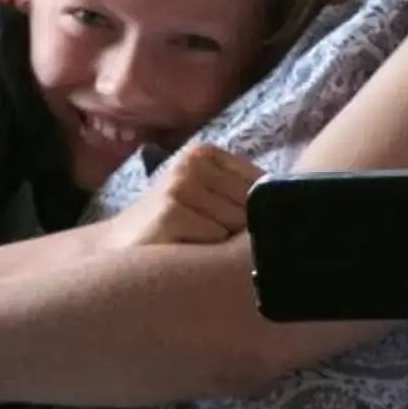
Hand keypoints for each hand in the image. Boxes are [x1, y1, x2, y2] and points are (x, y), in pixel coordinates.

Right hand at [111, 144, 261, 248]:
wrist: (115, 248)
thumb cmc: (172, 227)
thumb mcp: (205, 199)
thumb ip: (240, 195)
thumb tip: (292, 206)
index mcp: (205, 154)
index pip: (261, 183)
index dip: (257, 212)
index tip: (234, 225)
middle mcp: (192, 163)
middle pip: (251, 204)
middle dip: (240, 230)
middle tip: (211, 241)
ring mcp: (180, 186)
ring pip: (237, 223)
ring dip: (223, 245)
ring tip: (196, 246)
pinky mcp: (170, 212)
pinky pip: (216, 239)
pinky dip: (206, 254)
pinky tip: (184, 253)